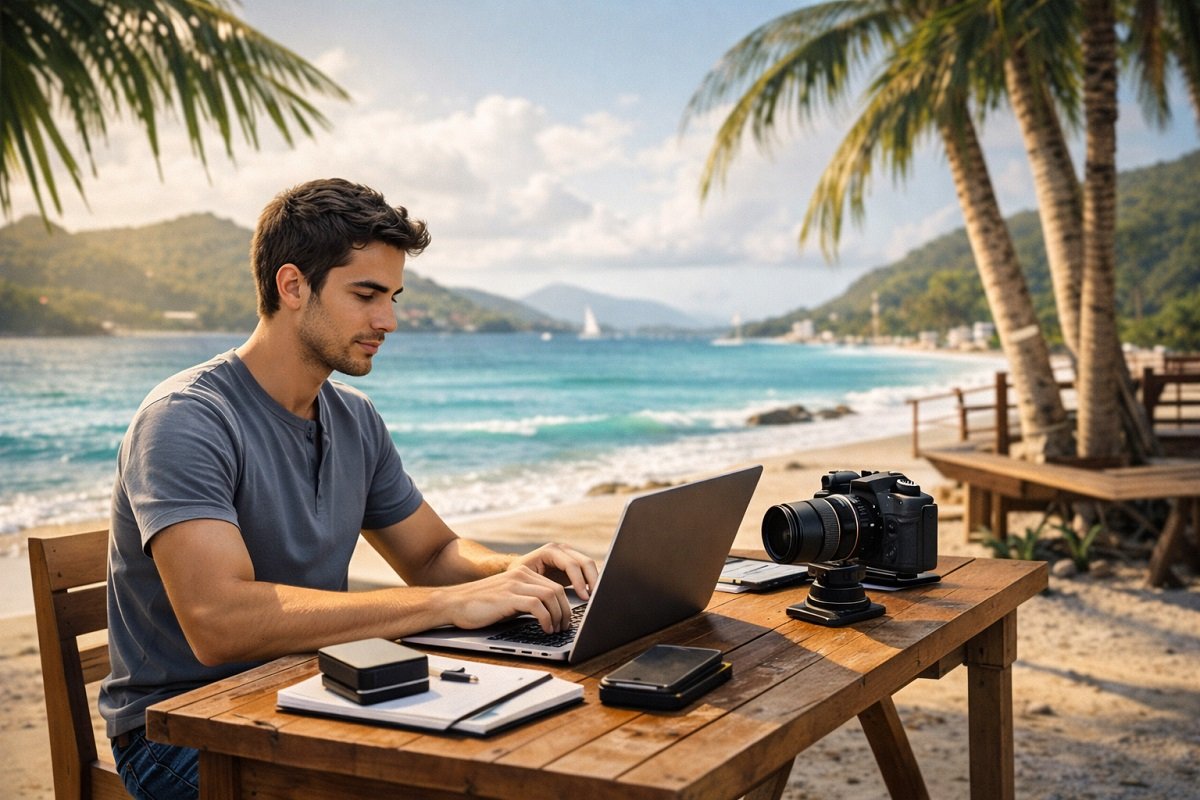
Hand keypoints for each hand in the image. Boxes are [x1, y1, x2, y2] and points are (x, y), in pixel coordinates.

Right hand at [439, 566, 577, 632]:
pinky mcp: (508, 597)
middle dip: (565, 611)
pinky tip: (545, 629)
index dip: (565, 604)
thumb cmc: (479, 606)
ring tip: (556, 630)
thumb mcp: (508, 600)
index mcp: (523, 574)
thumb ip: (526, 602)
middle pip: (556, 590)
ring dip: (558, 615)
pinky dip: (546, 618)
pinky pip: (537, 605)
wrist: (453, 603)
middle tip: (564, 627)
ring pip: (551, 596)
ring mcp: (514, 585)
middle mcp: (521, 575)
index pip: (554, 585)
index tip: (567, 619)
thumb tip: (548, 616)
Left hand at [510, 542, 597, 602]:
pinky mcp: (574, 564)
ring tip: (595, 598)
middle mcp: (562, 550)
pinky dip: (592, 582)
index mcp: (550, 551)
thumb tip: (550, 595)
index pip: (571, 564)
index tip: (583, 596)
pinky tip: (592, 594)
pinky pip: (588, 571)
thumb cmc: (518, 578)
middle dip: (592, 580)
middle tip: (594, 598)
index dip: (579, 581)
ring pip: (589, 565)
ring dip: (595, 581)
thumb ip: (538, 584)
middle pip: (585, 562)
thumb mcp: (524, 579)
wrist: (518, 574)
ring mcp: (569, 555)